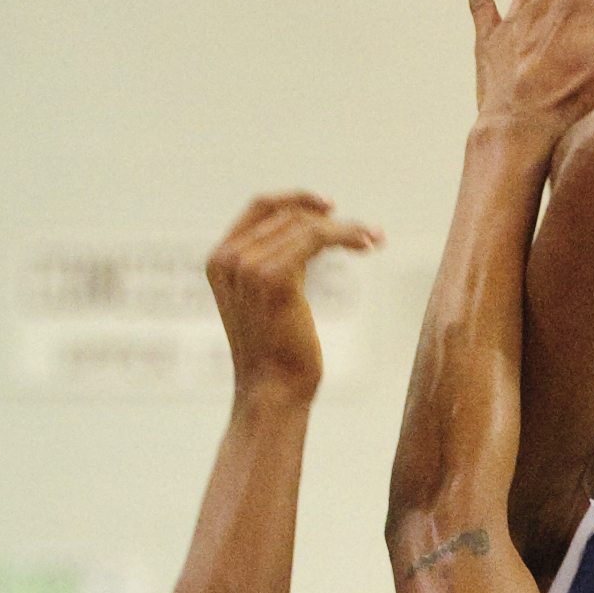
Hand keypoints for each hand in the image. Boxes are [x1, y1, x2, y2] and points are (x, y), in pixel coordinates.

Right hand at [207, 193, 382, 401]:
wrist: (272, 393)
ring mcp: (247, 266)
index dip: (295, 199)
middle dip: (330, 218)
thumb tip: (309, 239)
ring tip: (374, 239)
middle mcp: (228, 258)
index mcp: (219, 261)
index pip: (259, 208)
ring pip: (306, 224)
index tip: (330, 206)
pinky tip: (367, 244)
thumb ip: (273, 267)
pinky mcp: (273, 276)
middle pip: (287, 215)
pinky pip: (317, 237)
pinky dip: (346, 234)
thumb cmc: (277, 359)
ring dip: (347, 228)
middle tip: (368, 233)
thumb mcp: (266, 303)